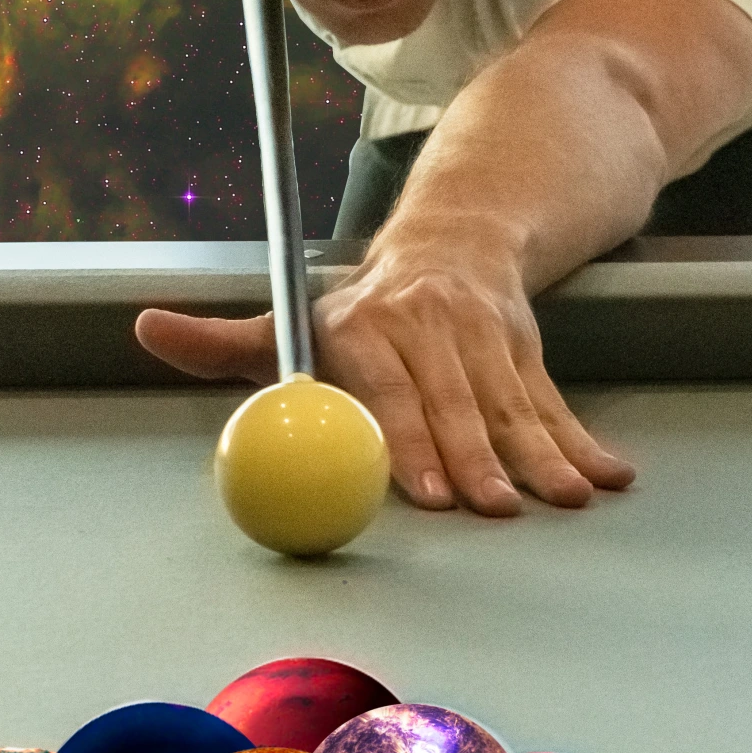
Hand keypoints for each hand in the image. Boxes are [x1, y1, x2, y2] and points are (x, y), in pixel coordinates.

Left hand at [135, 248, 634, 515]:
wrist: (452, 241)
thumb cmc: (358, 310)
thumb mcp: (288, 317)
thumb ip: (221, 340)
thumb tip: (145, 328)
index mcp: (363, 323)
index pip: (384, 385)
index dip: (404, 435)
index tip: (421, 486)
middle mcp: (427, 325)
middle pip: (453, 400)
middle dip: (474, 457)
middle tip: (490, 511)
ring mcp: (484, 336)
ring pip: (513, 403)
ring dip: (540, 456)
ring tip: (562, 499)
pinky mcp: (528, 349)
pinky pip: (554, 401)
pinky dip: (581, 442)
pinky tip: (606, 476)